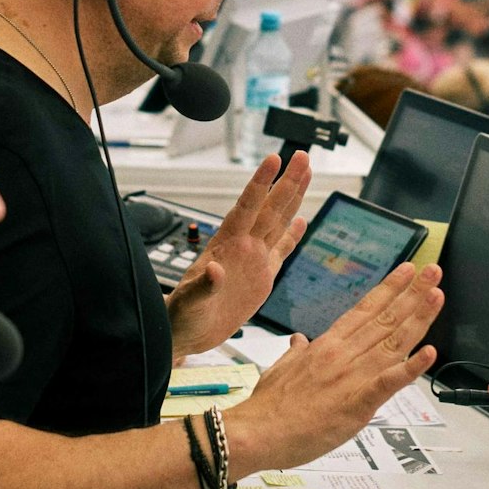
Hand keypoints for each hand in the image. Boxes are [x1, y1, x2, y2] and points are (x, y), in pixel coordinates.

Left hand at [164, 150, 310, 356]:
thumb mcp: (189, 303)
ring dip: (292, 198)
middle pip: (270, 208)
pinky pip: (280, 251)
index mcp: (225, 246)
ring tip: (306, 173)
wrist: (187, 333)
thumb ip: (203, 287)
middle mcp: (242, 247)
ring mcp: (253, 260)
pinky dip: (292, 237)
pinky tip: (301, 220)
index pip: (246, 208)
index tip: (273, 160)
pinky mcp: (261, 277)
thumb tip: (215, 270)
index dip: (260, 184)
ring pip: (277, 223)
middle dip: (287, 182)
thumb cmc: (182, 316)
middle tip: (302, 155)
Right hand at [227, 262, 443, 474]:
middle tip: (434, 271)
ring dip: (418, 318)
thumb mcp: (279, 370)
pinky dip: (410, 368)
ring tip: (437, 295)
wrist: (255, 433)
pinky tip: (429, 352)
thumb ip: (295, 354)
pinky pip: (389, 382)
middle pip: (385, 319)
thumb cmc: (267, 408)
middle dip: (412, 293)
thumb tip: (298, 340)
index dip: (389, 289)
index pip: (364, 309)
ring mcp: (351, 377)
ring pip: (393, 342)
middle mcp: (342, 354)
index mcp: (326, 346)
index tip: (407, 271)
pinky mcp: (356, 403)